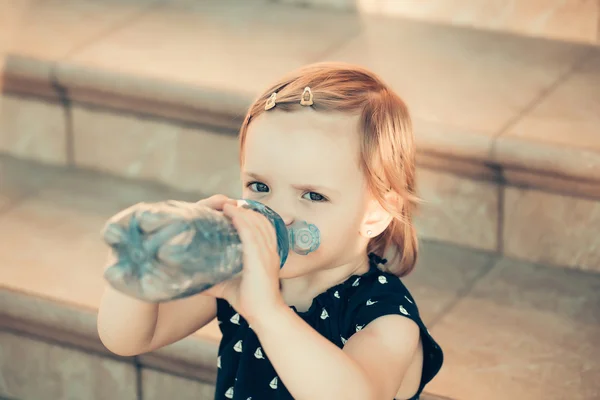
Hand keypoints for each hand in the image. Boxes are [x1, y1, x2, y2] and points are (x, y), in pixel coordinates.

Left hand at [202, 202, 284, 324]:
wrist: (264, 315)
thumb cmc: (250, 301)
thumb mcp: (229, 285)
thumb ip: (215, 279)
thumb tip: (192, 281)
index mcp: (265, 252)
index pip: (261, 224)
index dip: (248, 214)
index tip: (231, 210)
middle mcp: (268, 249)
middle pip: (258, 218)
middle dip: (242, 209)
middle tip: (225, 205)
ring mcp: (266, 252)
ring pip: (254, 221)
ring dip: (240, 210)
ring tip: (225, 205)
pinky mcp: (259, 258)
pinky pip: (251, 232)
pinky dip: (240, 219)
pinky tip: (230, 212)